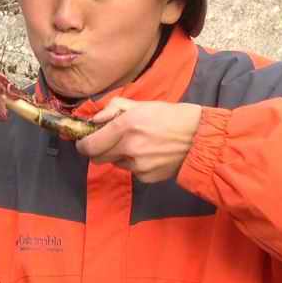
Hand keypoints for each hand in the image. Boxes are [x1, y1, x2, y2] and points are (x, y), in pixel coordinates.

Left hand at [76, 98, 202, 182]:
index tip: (84, 141)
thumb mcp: (142, 104)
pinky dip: (135, 164)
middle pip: (97, 158)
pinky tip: (150, 154)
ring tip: (139, 145)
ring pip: (115, 164)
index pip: (89, 145)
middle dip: (99, 150)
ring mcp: (138, 165)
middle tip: (110, 141)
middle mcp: (129, 148)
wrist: (198, 138)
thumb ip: (114, 109)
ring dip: (120, 156)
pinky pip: (131, 171)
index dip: (83, 144)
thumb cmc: (170, 116)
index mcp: (125, 126)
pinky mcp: (146, 177)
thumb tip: (94, 120)